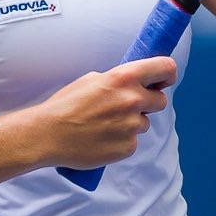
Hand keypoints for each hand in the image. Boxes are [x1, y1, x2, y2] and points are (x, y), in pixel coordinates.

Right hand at [34, 57, 177, 169]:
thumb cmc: (65, 105)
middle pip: (160, 100)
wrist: (48, 134)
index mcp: (124, 77)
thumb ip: (118, 81)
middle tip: (126, 106)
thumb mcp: (92, 80)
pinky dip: (121, 140)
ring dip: (131, 123)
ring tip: (104, 124)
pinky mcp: (128, 147)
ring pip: (144, 123)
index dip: (167, 74)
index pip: (165, 68)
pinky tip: (102, 138)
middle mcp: (132, 100)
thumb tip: (134, 84)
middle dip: (148, 103)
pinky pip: (133, 141)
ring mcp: (132, 126)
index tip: (164, 80)